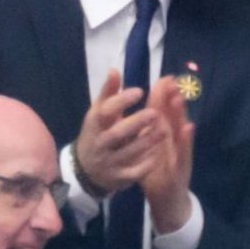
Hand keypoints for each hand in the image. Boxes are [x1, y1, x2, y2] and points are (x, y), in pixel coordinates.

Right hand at [74, 70, 167, 195]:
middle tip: (155, 113)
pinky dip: (145, 164)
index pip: (105, 111)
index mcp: (94, 125)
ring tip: (165, 131)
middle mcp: (100, 144)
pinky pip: (133, 172)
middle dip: (136, 123)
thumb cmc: (97, 134)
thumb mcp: (99, 114)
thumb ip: (108, 93)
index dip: (121, 101)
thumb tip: (114, 70)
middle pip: (116, 134)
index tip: (140, 91)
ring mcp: (109, 162)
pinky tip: (159, 155)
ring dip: (146, 142)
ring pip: (127, 153)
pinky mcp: (119, 178)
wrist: (85, 171)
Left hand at [141, 76, 194, 233]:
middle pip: (174, 117)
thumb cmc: (158, 175)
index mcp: (164, 137)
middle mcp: (174, 141)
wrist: (168, 202)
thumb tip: (139, 114)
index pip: (163, 113)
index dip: (163, 95)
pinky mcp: (183, 167)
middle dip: (173, 98)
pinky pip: (184, 152)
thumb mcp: (148, 152)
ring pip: (181, 130)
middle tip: (173, 80)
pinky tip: (188, 128)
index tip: (164, 77)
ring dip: (181, 114)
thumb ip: (145, 133)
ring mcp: (180, 153)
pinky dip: (186, 140)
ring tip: (179, 97)